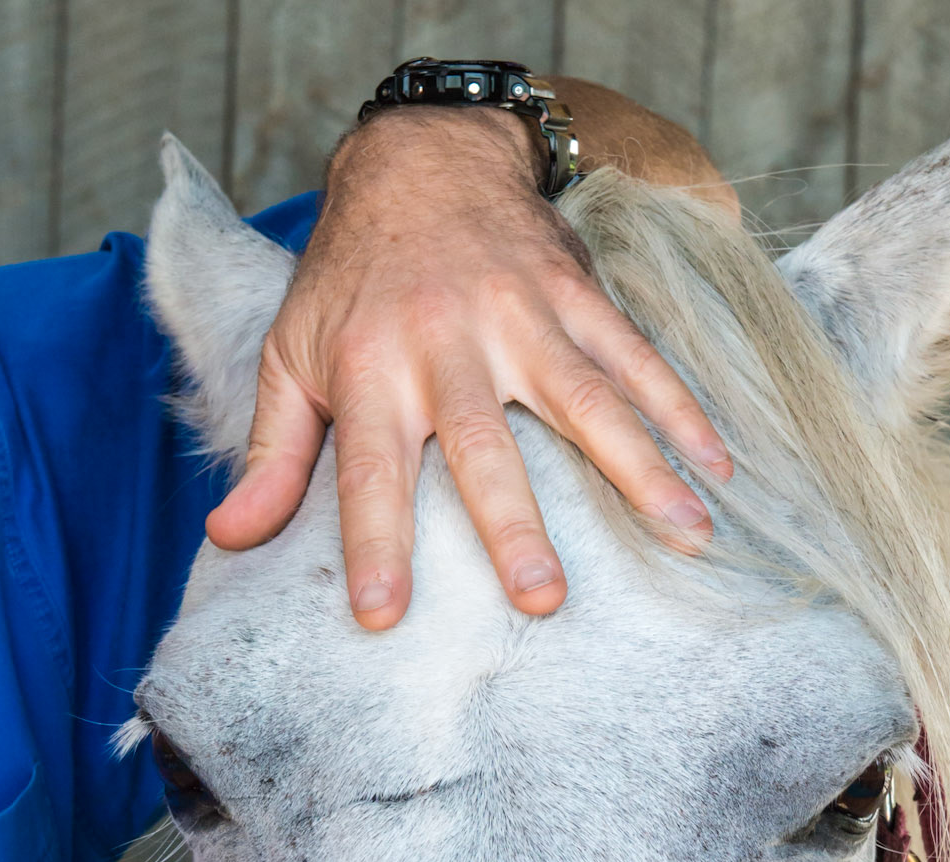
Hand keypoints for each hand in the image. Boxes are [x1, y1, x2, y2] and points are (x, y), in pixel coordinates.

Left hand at [206, 99, 735, 628]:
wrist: (420, 158)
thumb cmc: (350, 281)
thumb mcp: (289, 356)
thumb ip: (272, 453)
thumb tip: (231, 538)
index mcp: (370, 371)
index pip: (366, 472)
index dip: (374, 543)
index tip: (383, 615)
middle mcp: (446, 345)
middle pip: (483, 447)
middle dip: (513, 524)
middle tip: (544, 599)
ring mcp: (519, 317)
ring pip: (585, 400)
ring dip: (640, 468)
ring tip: (688, 535)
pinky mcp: (574, 295)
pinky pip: (635, 356)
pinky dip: (681, 408)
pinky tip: (718, 466)